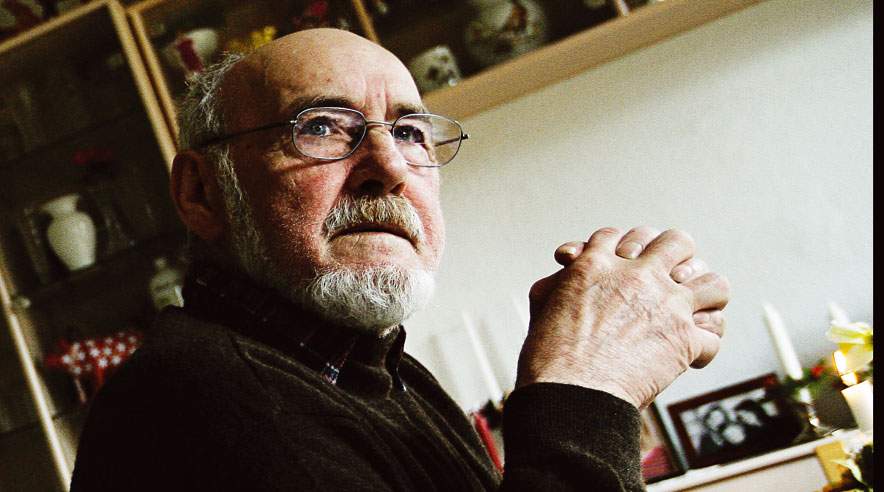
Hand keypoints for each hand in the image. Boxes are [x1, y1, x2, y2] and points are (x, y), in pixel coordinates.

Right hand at [516, 227, 728, 408]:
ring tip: (694, 313)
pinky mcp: (685, 338)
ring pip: (712, 282)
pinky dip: (703, 348)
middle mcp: (637, 275)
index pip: (621, 236)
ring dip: (705, 298)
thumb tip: (571, 261)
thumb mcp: (541, 302)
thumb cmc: (548, 356)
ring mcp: (667, 303)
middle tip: (667, 280)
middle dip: (676, 258)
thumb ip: (559, 279)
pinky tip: (688, 357)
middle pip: (675, 241)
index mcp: (597, 263)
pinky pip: (713, 334)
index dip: (625, 251)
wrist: (569, 392)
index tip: (625, 267)